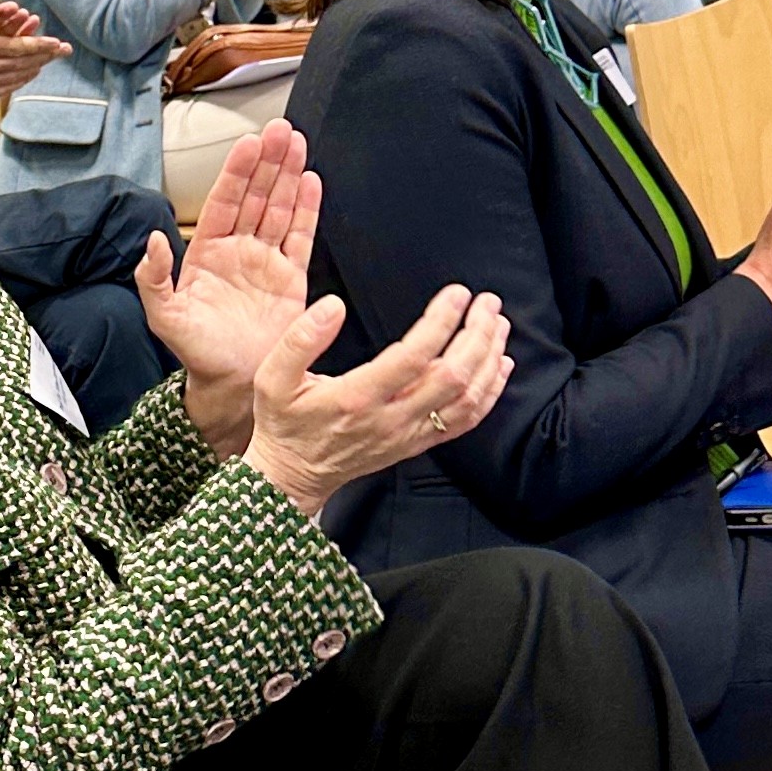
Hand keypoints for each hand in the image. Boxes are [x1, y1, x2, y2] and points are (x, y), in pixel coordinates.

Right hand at [0, 0, 63, 109]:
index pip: (16, 47)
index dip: (39, 45)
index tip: (58, 44)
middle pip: (22, 62)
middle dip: (45, 56)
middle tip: (65, 51)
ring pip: (16, 75)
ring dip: (35, 67)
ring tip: (49, 61)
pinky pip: (5, 87)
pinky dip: (19, 80)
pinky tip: (27, 76)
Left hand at [133, 120, 318, 455]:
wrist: (232, 385)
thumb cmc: (196, 352)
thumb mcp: (164, 316)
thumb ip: (153, 277)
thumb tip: (152, 238)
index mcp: (207, 252)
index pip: (224, 201)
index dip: (237, 172)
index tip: (249, 143)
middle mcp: (238, 251)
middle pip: (255, 196)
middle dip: (267, 162)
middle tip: (280, 129)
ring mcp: (266, 263)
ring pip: (279, 209)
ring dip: (288, 176)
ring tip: (298, 142)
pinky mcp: (292, 279)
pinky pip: (301, 237)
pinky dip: (307, 209)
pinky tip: (311, 181)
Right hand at [244, 283, 510, 518]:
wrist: (291, 476)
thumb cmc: (283, 422)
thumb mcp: (272, 377)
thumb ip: (300, 339)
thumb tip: (333, 306)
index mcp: (357, 398)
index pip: (414, 357)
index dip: (441, 323)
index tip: (456, 294)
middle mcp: (391, 420)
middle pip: (453, 378)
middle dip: (477, 336)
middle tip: (487, 302)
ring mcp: (408, 435)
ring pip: (466, 401)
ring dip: (488, 360)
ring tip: (496, 325)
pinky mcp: (417, 444)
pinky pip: (464, 422)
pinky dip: (490, 393)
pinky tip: (499, 366)